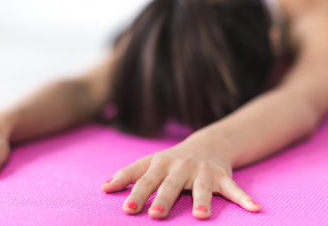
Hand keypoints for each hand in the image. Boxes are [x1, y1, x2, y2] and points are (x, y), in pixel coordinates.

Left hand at [101, 132, 260, 218]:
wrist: (206, 143)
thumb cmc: (171, 159)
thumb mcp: (149, 163)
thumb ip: (127, 175)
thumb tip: (103, 187)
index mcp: (161, 165)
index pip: (145, 180)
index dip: (136, 194)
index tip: (127, 209)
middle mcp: (180, 167)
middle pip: (171, 185)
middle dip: (163, 199)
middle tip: (155, 214)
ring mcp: (202, 171)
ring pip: (202, 187)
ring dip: (202, 200)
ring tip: (201, 216)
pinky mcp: (222, 176)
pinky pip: (233, 188)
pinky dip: (244, 198)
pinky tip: (255, 209)